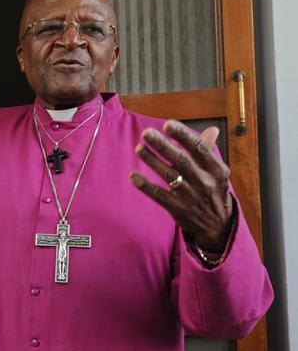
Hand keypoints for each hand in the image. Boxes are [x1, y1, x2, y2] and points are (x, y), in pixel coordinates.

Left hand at [129, 120, 233, 251]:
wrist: (218, 227)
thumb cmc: (214, 193)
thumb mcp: (217, 173)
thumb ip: (209, 150)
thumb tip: (212, 129)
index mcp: (216, 170)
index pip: (199, 148)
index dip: (183, 135)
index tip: (168, 124)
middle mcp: (204, 182)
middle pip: (180, 160)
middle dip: (162, 145)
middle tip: (146, 133)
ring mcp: (190, 196)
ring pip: (168, 175)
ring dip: (151, 160)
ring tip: (139, 148)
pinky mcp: (177, 209)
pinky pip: (158, 195)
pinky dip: (145, 186)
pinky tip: (133, 176)